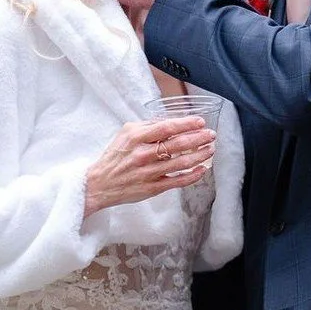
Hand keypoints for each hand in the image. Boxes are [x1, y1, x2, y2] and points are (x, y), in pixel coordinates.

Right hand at [83, 117, 214, 218]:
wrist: (99, 184)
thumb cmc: (115, 157)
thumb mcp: (126, 134)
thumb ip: (147, 127)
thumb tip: (172, 122)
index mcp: (136, 138)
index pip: (166, 128)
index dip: (186, 124)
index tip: (200, 122)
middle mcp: (143, 155)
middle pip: (177, 144)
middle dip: (198, 138)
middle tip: (211, 135)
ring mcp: (149, 172)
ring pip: (181, 163)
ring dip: (199, 155)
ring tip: (210, 149)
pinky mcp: (153, 188)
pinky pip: (177, 181)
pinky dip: (192, 176)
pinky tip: (202, 169)